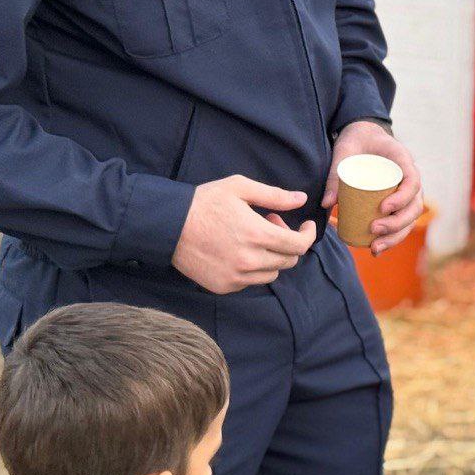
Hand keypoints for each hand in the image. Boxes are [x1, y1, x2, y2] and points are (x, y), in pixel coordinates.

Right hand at [172, 175, 316, 293]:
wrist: (167, 225)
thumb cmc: (204, 202)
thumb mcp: (240, 188)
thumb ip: (274, 196)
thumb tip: (301, 198)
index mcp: (257, 234)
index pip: (299, 246)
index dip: (307, 235)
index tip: (305, 226)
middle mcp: (249, 260)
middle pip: (288, 260)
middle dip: (287, 241)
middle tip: (270, 222)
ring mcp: (236, 276)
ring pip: (272, 273)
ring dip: (272, 256)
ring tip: (253, 237)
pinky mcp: (223, 286)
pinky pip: (251, 281)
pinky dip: (253, 268)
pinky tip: (238, 250)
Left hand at [322, 122, 422, 256]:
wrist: (365, 137)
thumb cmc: (356, 141)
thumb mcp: (344, 150)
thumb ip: (335, 174)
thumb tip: (325, 204)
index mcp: (403, 160)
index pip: (412, 182)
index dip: (402, 198)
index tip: (383, 208)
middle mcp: (410, 178)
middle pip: (414, 206)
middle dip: (397, 223)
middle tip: (373, 229)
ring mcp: (407, 193)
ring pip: (410, 219)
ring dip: (396, 236)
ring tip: (375, 246)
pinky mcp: (398, 203)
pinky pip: (401, 223)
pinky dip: (391, 238)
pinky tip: (376, 248)